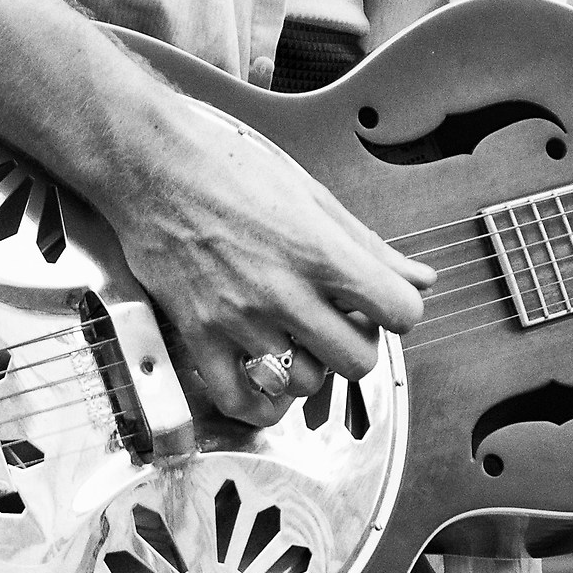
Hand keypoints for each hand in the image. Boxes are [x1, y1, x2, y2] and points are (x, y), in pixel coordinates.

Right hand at [100, 96, 433, 424]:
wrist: (152, 167)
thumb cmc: (229, 171)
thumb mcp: (312, 198)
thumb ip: (369, 246)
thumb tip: (419, 276)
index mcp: (320, 252)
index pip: (399, 311)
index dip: (398, 311)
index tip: (381, 305)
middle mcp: (284, 291)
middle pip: (357, 361)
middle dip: (358, 346)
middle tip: (341, 325)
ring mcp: (240, 319)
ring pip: (304, 383)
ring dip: (309, 368)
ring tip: (297, 340)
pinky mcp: (200, 335)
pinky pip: (239, 399)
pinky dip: (260, 404)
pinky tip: (266, 383)